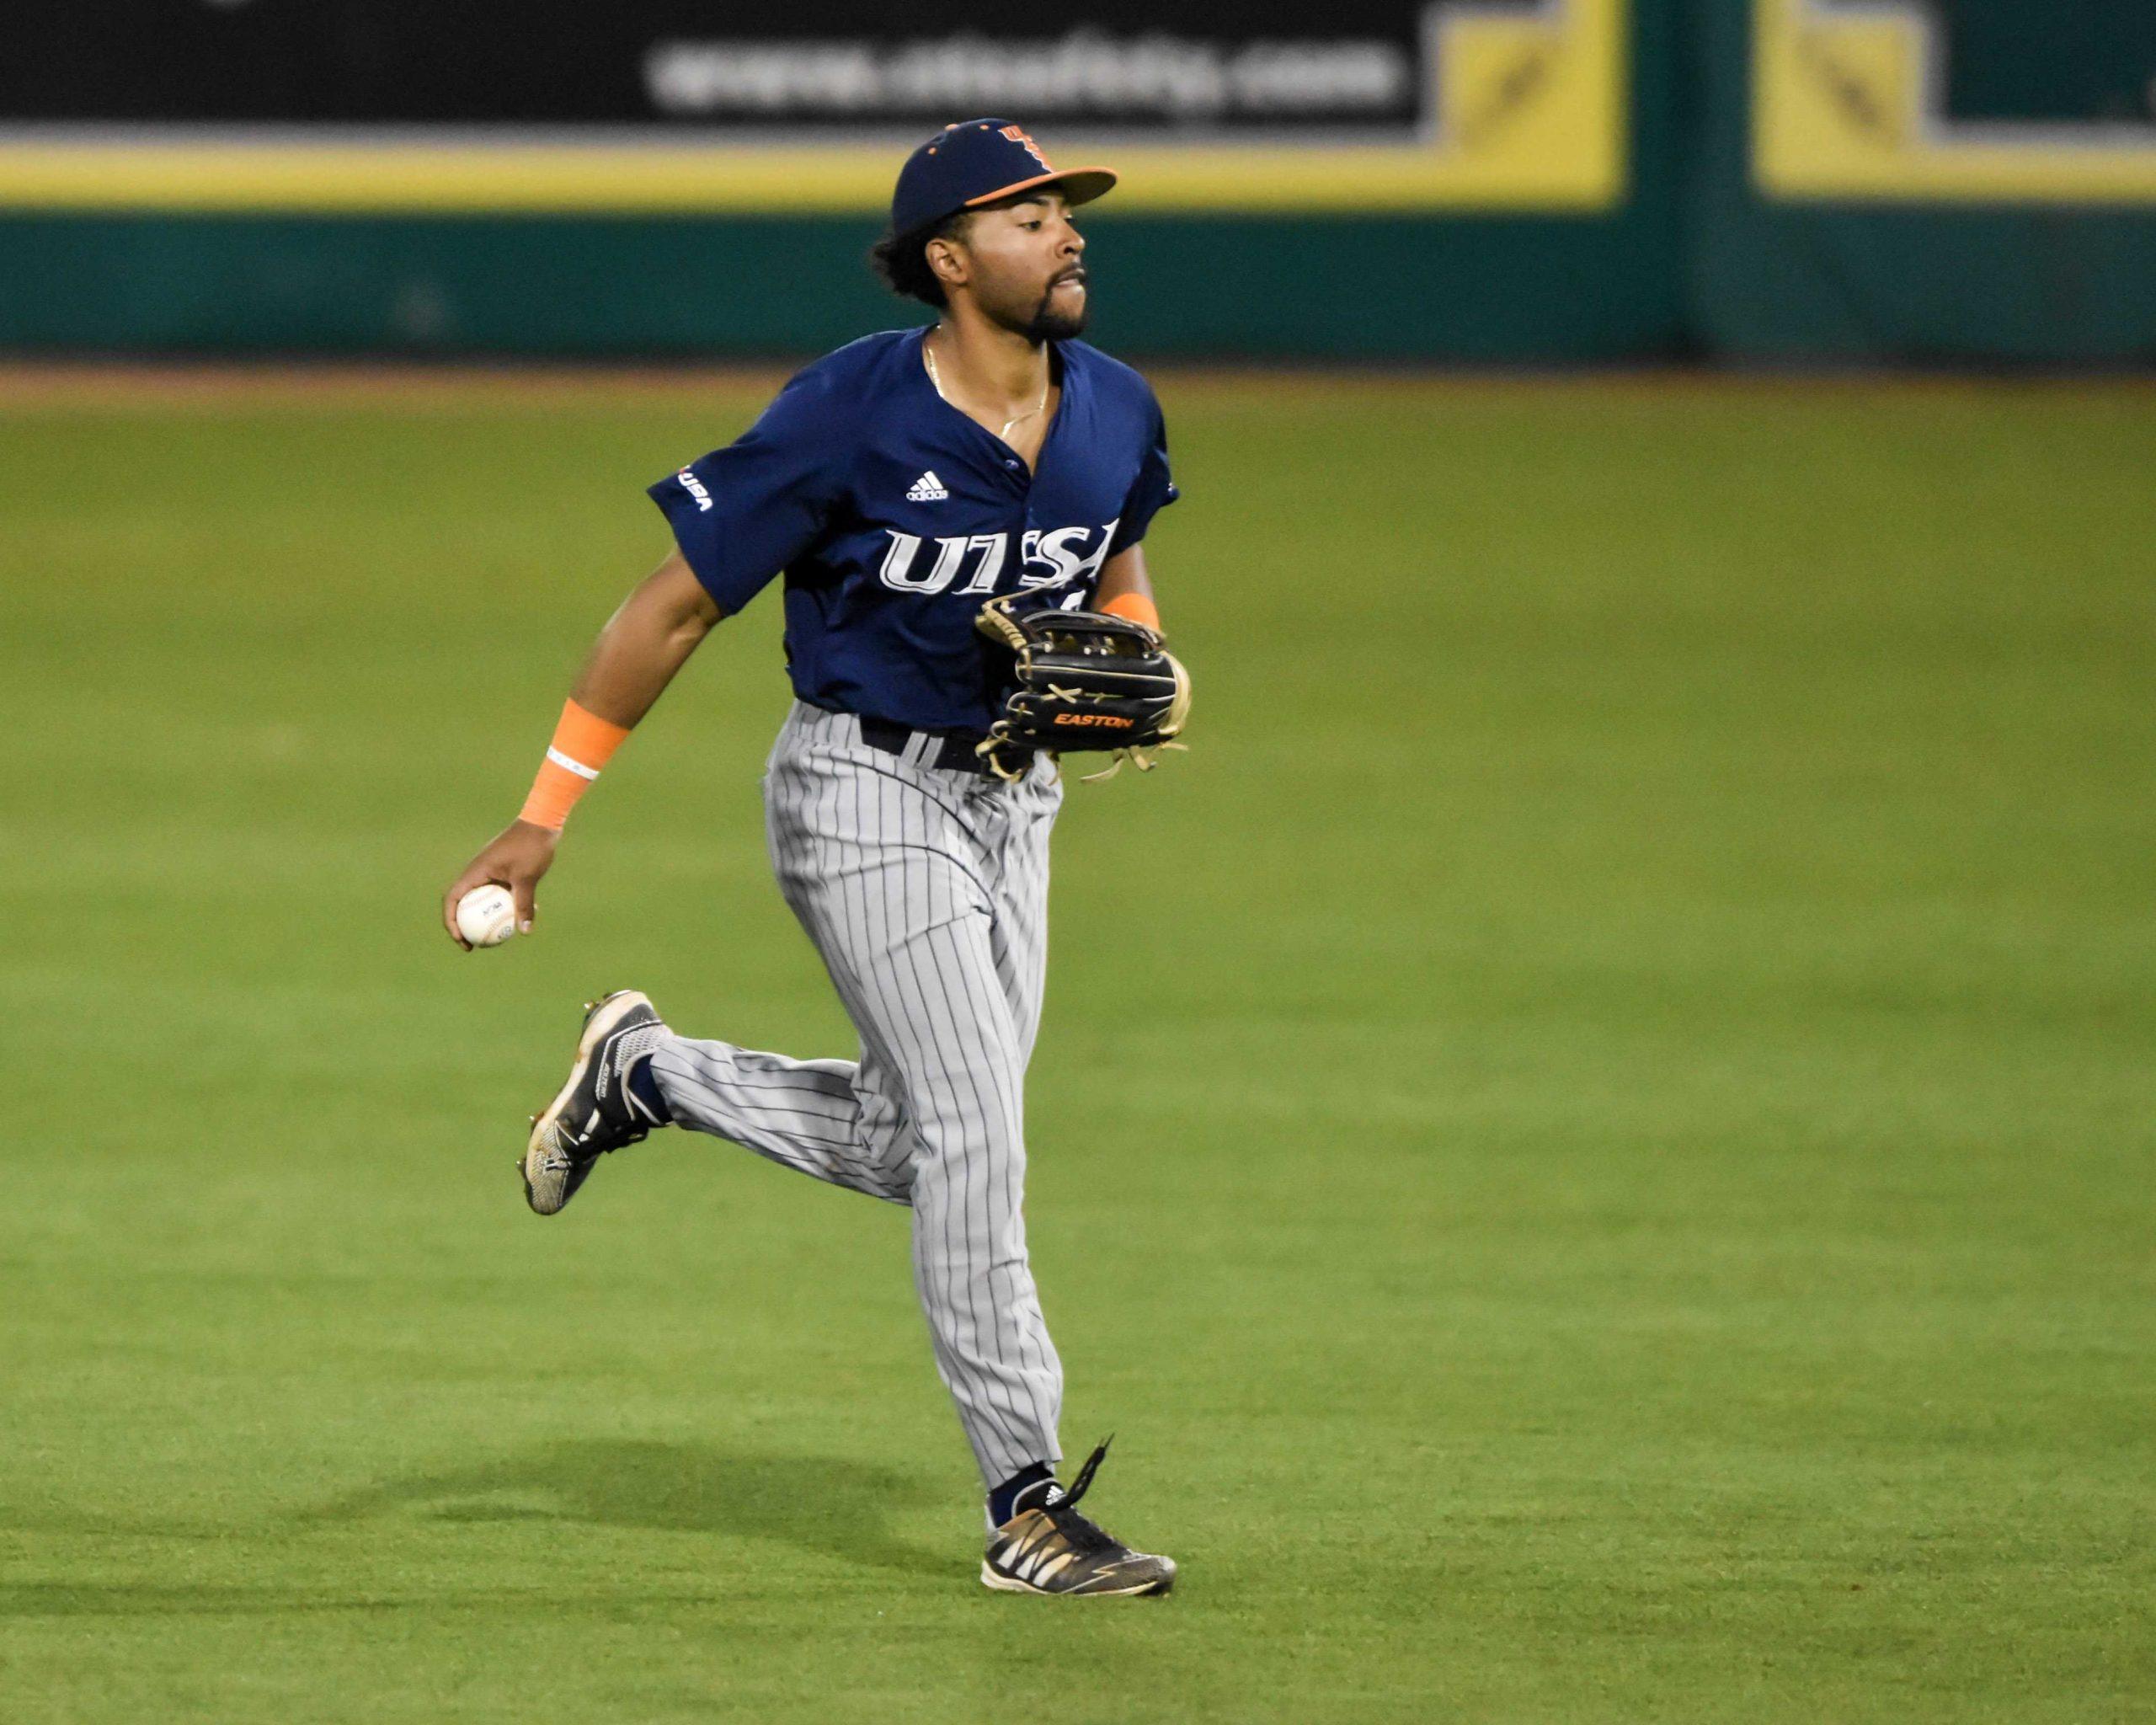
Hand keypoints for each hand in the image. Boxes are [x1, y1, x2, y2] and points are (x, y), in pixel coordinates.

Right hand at [441, 820, 558, 949]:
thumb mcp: (527, 878)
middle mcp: (477, 872)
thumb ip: (523, 904)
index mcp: (474, 872)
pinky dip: (502, 907)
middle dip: (463, 926)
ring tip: (492, 939)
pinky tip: (519, 920)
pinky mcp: (501, 872)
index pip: (452, 900)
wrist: (541, 823)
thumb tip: (524, 931)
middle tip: (473, 945)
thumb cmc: (530, 847)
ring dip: (483, 919)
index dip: (451, 922)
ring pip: (480, 901)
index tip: (461, 940)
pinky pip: (496, 894)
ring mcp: (489, 872)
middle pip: (462, 904)